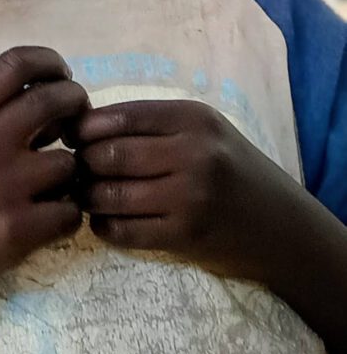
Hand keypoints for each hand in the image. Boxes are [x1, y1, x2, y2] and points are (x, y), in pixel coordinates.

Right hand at [0, 46, 88, 314]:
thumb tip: (46, 103)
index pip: (15, 63)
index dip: (48, 61)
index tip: (60, 76)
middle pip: (54, 99)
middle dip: (76, 103)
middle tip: (76, 120)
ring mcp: (5, 187)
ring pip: (70, 163)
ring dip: (71, 172)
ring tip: (54, 185)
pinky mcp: (19, 230)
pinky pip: (71, 212)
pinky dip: (68, 215)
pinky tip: (50, 218)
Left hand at [75, 98, 308, 281]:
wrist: (282, 225)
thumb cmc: (230, 168)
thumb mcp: (199, 129)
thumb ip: (148, 122)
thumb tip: (80, 125)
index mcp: (191, 118)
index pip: (117, 117)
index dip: (83, 129)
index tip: (72, 138)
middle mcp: (192, 154)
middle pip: (108, 155)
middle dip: (81, 163)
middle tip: (75, 170)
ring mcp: (189, 197)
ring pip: (109, 194)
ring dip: (86, 196)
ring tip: (86, 195)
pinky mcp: (184, 236)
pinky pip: (122, 230)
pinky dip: (102, 226)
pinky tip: (105, 220)